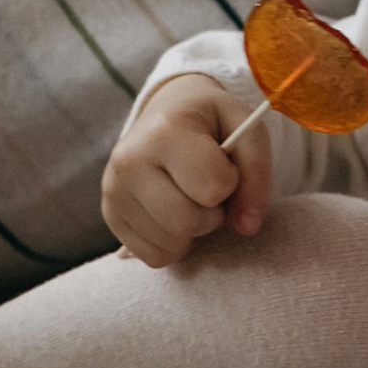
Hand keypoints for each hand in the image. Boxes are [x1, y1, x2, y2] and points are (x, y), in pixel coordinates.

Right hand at [102, 75, 272, 267]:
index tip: (223, 164)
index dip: (230, 182)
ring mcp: (114, 189)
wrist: (167, 111)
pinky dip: (173, 244)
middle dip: (211, 214)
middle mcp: (129, 160)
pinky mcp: (110, 214)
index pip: (213, 187)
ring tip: (189, 198)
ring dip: (192, 231)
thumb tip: (247, 225)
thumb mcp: (246, 129)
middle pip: (186, 222)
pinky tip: (173, 214)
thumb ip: (257, 174)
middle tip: (209, 191)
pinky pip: (154, 256)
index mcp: (164, 131)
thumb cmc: (211, 123)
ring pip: (170, 244)